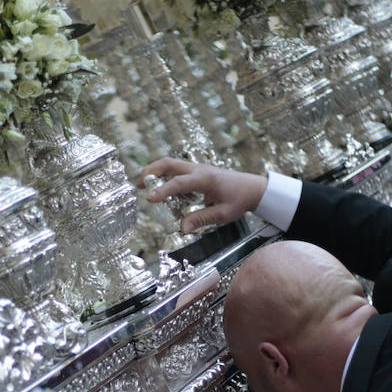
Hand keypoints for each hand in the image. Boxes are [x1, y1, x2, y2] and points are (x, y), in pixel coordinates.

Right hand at [137, 157, 266, 233]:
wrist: (252, 187)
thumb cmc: (239, 200)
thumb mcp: (223, 214)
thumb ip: (201, 219)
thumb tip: (182, 228)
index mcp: (206, 179)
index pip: (180, 183)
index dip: (163, 190)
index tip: (149, 198)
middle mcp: (198, 170)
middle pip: (169, 163)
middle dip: (151, 171)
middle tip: (138, 185)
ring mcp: (196, 168)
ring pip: (170, 164)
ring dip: (155, 171)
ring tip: (143, 185)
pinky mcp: (196, 172)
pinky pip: (176, 170)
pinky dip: (164, 176)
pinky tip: (160, 189)